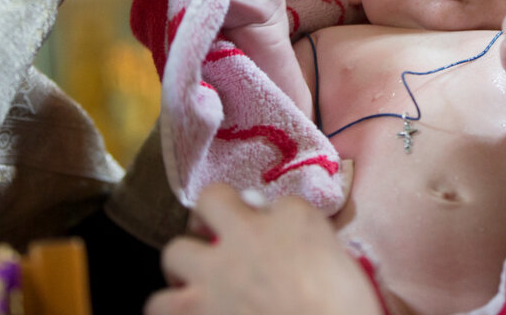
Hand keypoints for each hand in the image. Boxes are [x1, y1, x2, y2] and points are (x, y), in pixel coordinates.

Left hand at [144, 185, 383, 314]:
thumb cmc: (346, 309)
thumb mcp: (347, 265)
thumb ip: (316, 246)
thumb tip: (294, 254)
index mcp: (294, 218)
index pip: (273, 202)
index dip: (267, 222)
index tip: (272, 240)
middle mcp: (249, 234)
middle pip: (210, 201)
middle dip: (210, 221)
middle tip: (219, 245)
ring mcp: (215, 272)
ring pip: (174, 252)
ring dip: (185, 270)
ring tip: (198, 289)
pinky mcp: (193, 309)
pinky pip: (158, 305)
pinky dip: (170, 310)